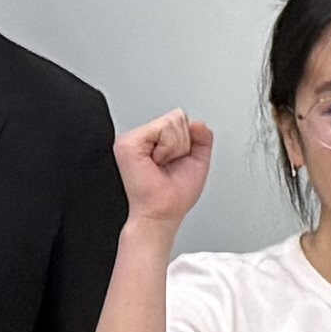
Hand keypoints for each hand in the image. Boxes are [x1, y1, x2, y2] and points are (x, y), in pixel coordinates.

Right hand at [113, 109, 217, 229]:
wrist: (161, 214)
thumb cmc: (174, 196)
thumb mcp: (198, 161)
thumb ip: (202, 138)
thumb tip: (198, 122)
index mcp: (154, 141)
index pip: (180, 120)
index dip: (188, 142)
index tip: (175, 163)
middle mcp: (141, 138)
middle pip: (178, 118)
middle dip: (183, 144)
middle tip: (168, 165)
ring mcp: (132, 138)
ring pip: (172, 121)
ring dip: (175, 148)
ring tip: (162, 165)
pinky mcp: (128, 142)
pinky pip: (163, 128)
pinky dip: (168, 148)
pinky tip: (156, 162)